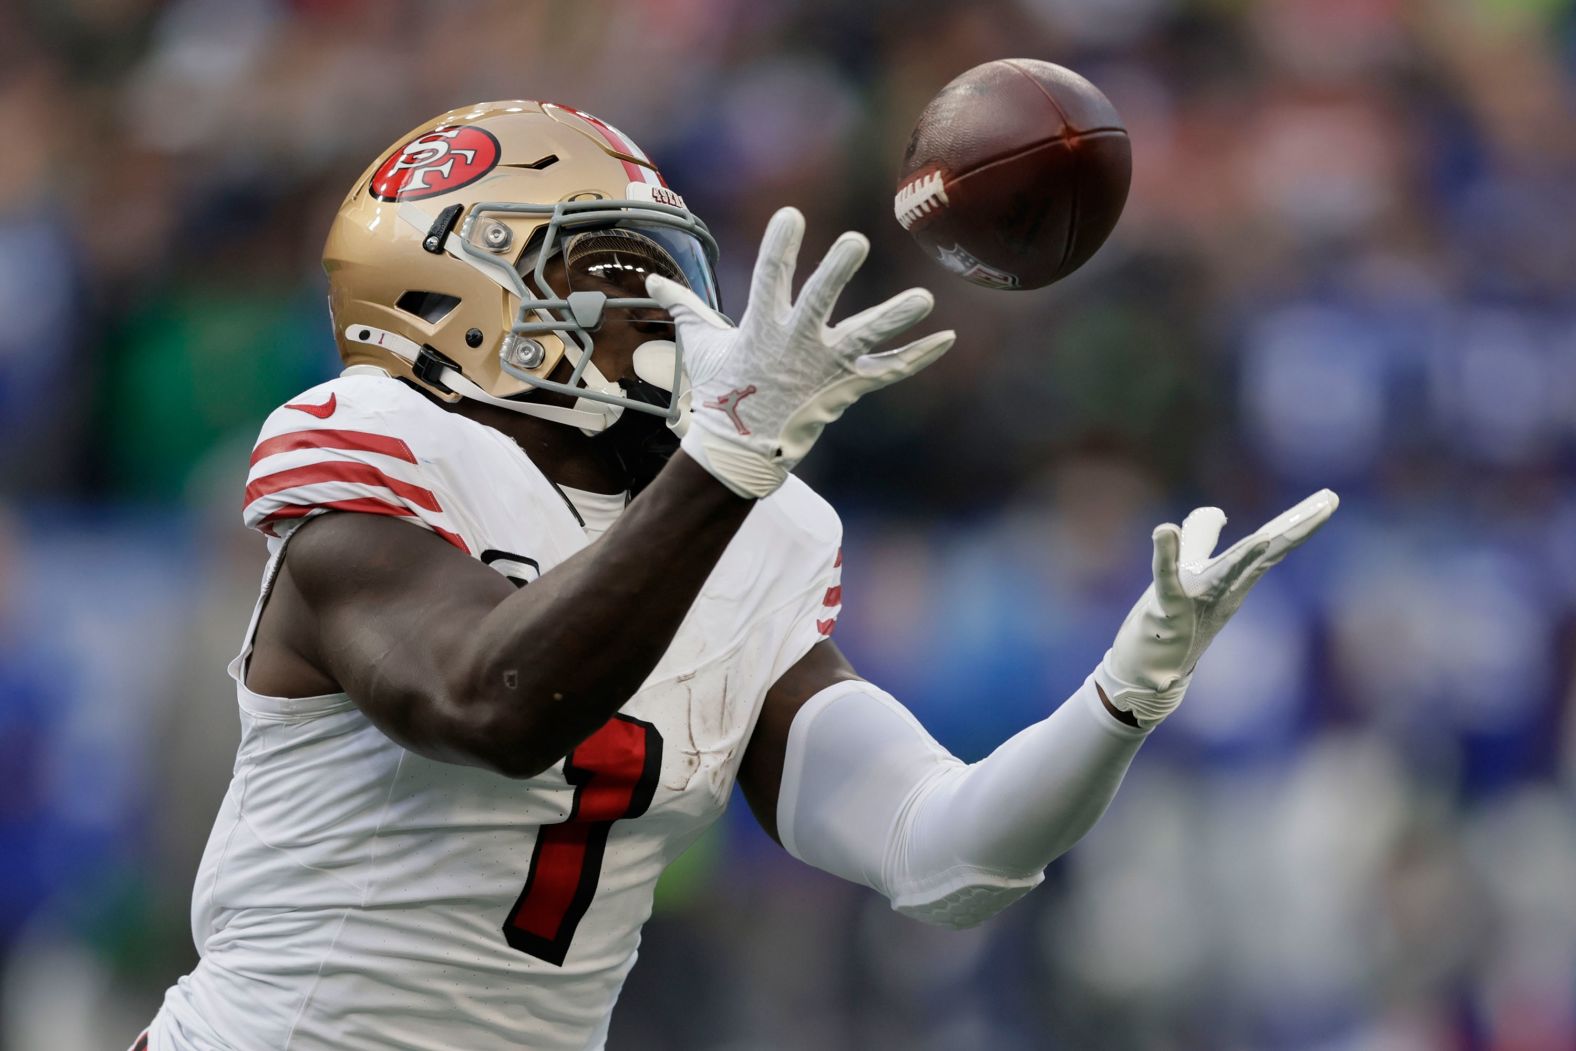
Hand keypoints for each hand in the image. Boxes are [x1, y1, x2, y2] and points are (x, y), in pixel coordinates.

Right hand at [646, 206, 954, 497]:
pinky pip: (887, 373)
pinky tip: (946, 338)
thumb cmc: (723, 393)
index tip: (791, 216)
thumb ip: (683, 308)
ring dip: (895, 319)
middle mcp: (795, 345)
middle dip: (836, 273)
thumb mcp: (701, 346)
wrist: (743, 450)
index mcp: (760, 328)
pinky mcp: (846, 389)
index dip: (779, 247)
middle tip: (856, 242)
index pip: (768, 279)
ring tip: (924, 298)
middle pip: (818, 303)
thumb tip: (652, 283)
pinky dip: (917, 357)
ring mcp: (824, 367)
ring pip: (864, 339)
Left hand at [1094, 489, 1339, 727]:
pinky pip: (1165, 580)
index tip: (1329, 499)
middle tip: (1327, 503)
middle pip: (1263, 555)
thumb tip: (1215, 510)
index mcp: (1233, 577)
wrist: (1147, 673)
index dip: (1298, 522)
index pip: (1270, 545)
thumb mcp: (1188, 570)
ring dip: (1243, 557)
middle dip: (1294, 529)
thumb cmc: (1173, 619)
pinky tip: (1165, 530)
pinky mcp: (1164, 612)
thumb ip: (1201, 538)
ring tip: (1265, 537)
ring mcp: (1196, 602)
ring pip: (1224, 573)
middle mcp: (1223, 589)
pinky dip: (1165, 556)